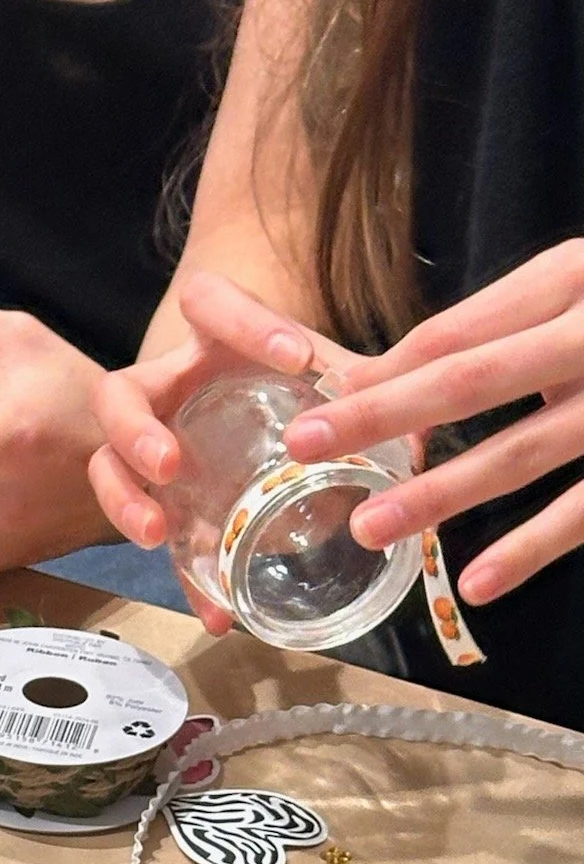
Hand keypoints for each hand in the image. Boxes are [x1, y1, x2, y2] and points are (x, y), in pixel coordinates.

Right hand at [88, 272, 354, 631]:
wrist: (262, 404)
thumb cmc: (292, 380)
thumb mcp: (328, 379)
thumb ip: (365, 396)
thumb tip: (414, 444)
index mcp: (211, 339)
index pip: (209, 303)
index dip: (246, 322)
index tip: (297, 359)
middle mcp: (166, 388)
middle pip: (118, 396)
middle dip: (135, 432)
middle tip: (170, 466)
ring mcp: (151, 446)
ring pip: (105, 465)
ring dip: (124, 501)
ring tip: (158, 535)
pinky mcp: (163, 502)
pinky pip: (160, 540)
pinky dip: (187, 580)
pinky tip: (216, 612)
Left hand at [282, 241, 583, 605]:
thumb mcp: (575, 289)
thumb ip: (497, 327)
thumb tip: (386, 379)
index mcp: (572, 280)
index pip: (458, 332)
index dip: (384, 372)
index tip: (316, 405)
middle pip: (473, 377)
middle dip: (382, 415)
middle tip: (306, 446)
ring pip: (524, 451)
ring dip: (442, 493)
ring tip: (373, 529)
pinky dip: (533, 547)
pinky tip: (479, 583)